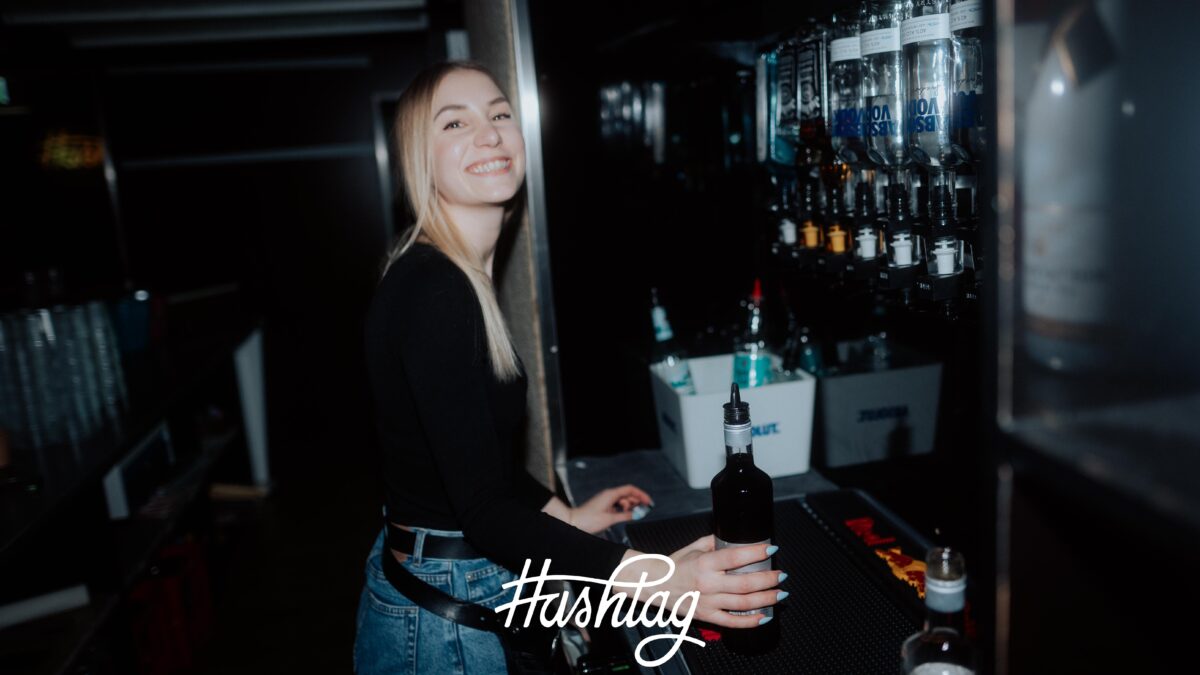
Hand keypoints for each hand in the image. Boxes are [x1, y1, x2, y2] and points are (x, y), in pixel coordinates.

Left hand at [568, 484, 653, 533]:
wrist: (574, 522)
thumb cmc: (588, 520)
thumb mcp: (610, 519)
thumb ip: (625, 515)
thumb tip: (637, 514)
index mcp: (611, 494)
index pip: (630, 489)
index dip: (641, 494)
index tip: (648, 501)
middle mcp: (609, 495)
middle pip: (627, 494)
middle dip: (637, 500)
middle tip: (645, 509)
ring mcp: (606, 500)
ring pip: (623, 499)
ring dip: (630, 506)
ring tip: (634, 514)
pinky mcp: (604, 506)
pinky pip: (617, 504)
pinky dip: (623, 509)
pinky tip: (626, 514)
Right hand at [620, 536, 782, 628]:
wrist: (655, 584)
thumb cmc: (674, 565)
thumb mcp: (694, 547)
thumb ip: (715, 542)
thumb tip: (735, 537)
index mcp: (704, 563)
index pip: (735, 557)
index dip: (756, 552)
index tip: (771, 548)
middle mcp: (707, 583)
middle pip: (745, 583)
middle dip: (768, 579)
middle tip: (781, 574)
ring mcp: (708, 602)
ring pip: (743, 603)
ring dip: (766, 599)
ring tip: (780, 594)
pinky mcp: (706, 616)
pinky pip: (732, 622)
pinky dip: (751, 621)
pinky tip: (765, 616)